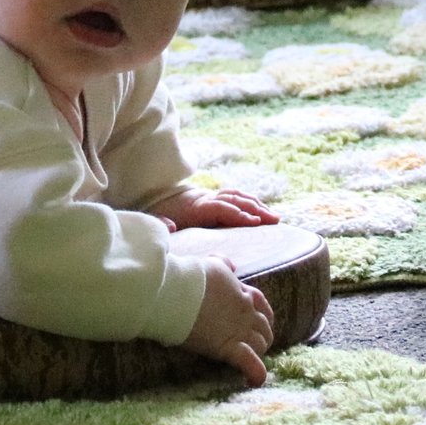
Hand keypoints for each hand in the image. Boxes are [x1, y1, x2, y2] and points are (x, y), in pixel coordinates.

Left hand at [153, 186, 280, 229]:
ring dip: (258, 206)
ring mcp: (211, 197)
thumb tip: (172, 227)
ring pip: (238, 197)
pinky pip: (235, 197)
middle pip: (235, 201)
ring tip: (274, 217)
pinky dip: (250, 202)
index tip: (255, 223)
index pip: (221, 209)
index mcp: (195, 207)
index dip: (238, 215)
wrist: (150, 197)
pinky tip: (261, 210)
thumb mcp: (153, 220)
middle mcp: (206, 199)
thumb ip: (161, 224)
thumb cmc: (155, 214)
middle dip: (257, 210)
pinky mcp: (212, 199)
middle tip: (275, 220)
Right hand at [182, 257, 274, 384]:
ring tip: (250, 361)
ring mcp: (240, 329)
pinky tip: (254, 381)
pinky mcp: (228, 346)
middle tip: (249, 344)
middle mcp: (246, 311)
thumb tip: (231, 265)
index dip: (261, 314)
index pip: (261, 304)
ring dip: (258, 352)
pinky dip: (256, 373)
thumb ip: (223, 264)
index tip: (254, 320)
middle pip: (264, 327)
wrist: (178, 290)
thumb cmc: (191, 277)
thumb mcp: (212, 264)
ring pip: (261, 344)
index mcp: (242, 292)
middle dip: (261, 336)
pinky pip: (250, 362)